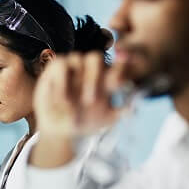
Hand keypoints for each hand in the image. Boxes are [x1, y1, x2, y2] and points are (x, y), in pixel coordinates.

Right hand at [31, 52, 124, 167]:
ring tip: (74, 103)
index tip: (120, 78)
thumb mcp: (106, 120)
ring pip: (78, 58)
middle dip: (94, 77)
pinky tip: (63, 99)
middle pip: (95, 58)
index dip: (121, 65)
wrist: (61, 130)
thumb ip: (121, 112)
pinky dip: (61, 81)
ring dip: (72, 82)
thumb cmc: (85, 122)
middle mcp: (88, 70)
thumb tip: (134, 107)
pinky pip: (60, 64)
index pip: (116, 66)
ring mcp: (72, 67)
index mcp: (105, 78)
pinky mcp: (55, 69)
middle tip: (91, 100)